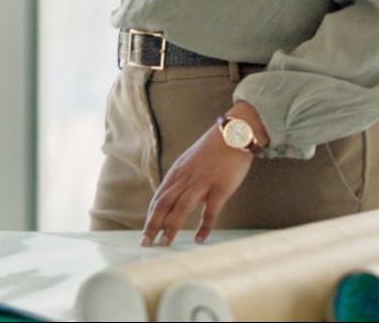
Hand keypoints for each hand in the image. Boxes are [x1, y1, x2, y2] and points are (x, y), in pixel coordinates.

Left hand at [141, 109, 259, 245]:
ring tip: (164, 244)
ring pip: (180, 209)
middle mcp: (185, 179)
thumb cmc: (213, 150)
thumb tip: (176, 198)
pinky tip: (198, 239)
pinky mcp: (220, 188)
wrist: (233, 134)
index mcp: (177, 173)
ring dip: (170, 228)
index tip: (145, 232)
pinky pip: (209, 212)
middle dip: (152, 225)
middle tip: (145, 243)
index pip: (158, 198)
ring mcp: (201, 183)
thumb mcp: (190, 162)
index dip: (150, 216)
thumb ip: (182, 179)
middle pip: (163, 204)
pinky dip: (203, 227)